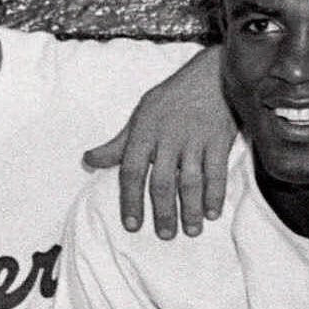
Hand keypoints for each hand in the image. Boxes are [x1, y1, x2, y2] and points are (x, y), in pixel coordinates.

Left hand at [82, 46, 233, 238]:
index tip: (132, 225)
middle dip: (163, 212)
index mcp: (145, 132)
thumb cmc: (173, 97)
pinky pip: (216, 171)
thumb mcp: (141, 115)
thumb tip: (89, 159)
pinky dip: (214, 194)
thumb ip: (119, 144)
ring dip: (190, 209)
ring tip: (190, 230)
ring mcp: (195, 139)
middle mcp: (169, 137)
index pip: (132, 172)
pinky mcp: (219, 139)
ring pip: (190, 181)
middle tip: (164, 235)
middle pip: (162, 182)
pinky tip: (211, 213)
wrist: (215, 73)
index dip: (130, 200)